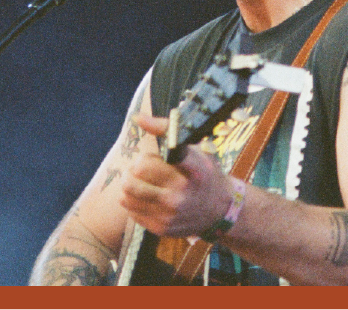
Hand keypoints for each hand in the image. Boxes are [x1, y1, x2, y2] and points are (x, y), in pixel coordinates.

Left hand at [119, 114, 234, 237]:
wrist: (220, 210)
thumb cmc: (205, 173)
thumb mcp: (197, 149)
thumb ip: (168, 130)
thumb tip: (138, 117)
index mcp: (194, 170)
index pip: (164, 155)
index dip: (151, 152)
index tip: (156, 154)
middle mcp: (181, 194)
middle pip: (136, 172)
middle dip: (136, 166)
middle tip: (143, 167)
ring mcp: (170, 214)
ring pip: (127, 192)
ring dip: (130, 183)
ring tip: (141, 181)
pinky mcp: (161, 228)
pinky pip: (130, 209)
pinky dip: (134, 200)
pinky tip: (147, 196)